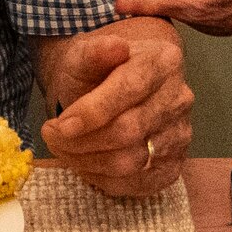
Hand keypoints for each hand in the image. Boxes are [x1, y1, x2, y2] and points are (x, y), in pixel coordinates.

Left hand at [38, 20, 193, 195]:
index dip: (91, 112)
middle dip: (80, 141)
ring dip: (86, 162)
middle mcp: (180, 99)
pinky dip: (104, 180)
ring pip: (131, 163)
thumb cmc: (96, 72)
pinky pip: (138, 184)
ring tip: (64, 148)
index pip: (129, 90)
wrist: (109, 89)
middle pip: (128, 132)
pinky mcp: (173, 164)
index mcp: (163, 62)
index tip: (60, 124)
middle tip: (52, 135)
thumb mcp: (85, 54)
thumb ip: (95, 51)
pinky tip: (86, 164)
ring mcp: (180, 135)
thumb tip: (115, 47)